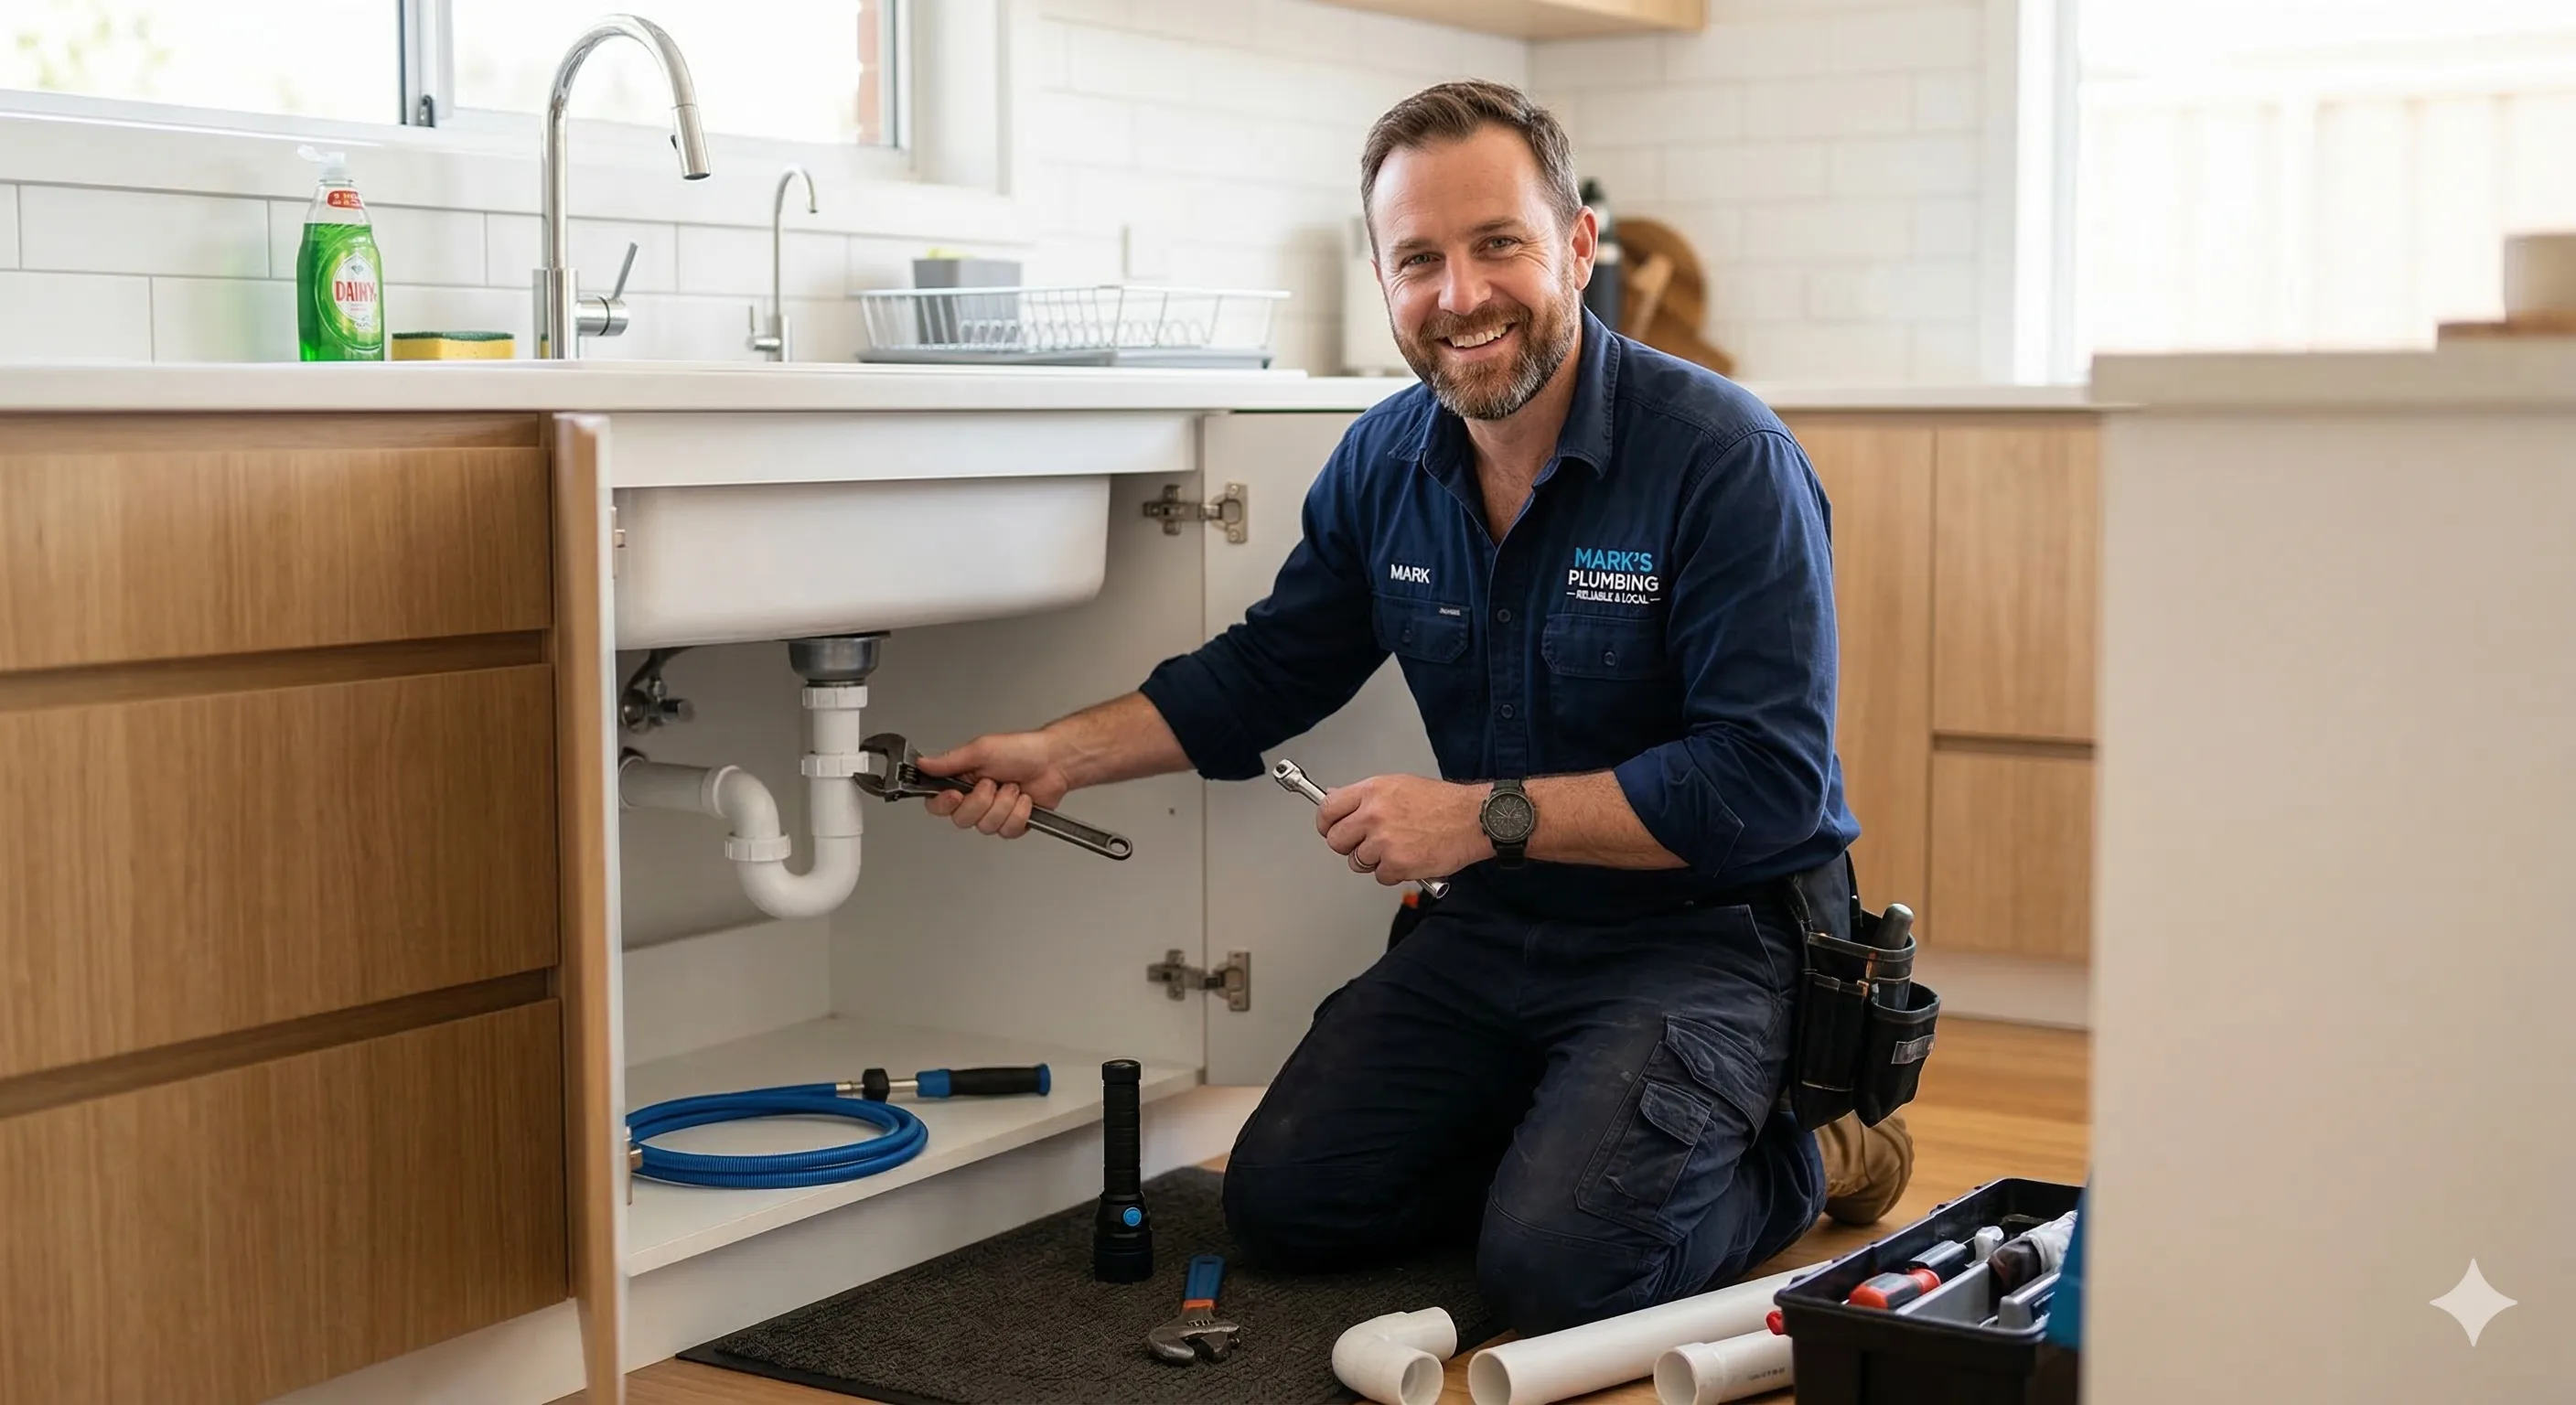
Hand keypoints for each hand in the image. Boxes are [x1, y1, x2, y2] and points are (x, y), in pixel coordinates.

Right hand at [915, 730, 1074, 840]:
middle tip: (994, 783)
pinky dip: (1019, 814)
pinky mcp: (1011, 824)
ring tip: (1013, 788)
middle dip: (982, 801)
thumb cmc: (1021, 750)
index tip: (956, 795)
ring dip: (1004, 805)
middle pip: (962, 819)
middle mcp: (975, 799)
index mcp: (962, 780)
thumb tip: (923, 763)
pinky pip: (1006, 831)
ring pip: (986, 827)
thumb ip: (950, 761)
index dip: (944, 804)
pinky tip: (1024, 800)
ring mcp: (993, 813)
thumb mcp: (981, 749)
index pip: (937, 803)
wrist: (1054, 762)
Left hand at [1316, 775, 1494, 885]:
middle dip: (1348, 846)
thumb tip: (1336, 798)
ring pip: (1357, 861)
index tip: (1329, 828)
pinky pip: (1379, 876)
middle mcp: (1373, 814)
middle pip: (1336, 840)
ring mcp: (1383, 841)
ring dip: (1373, 861)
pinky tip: (1408, 858)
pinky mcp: (1396, 864)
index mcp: (1372, 791)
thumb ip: (1366, 796)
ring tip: (1396, 848)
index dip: (1326, 823)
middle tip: (1365, 844)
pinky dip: (1392, 873)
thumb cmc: (1441, 803)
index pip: (1328, 808)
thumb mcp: (1398, 785)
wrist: (1471, 819)